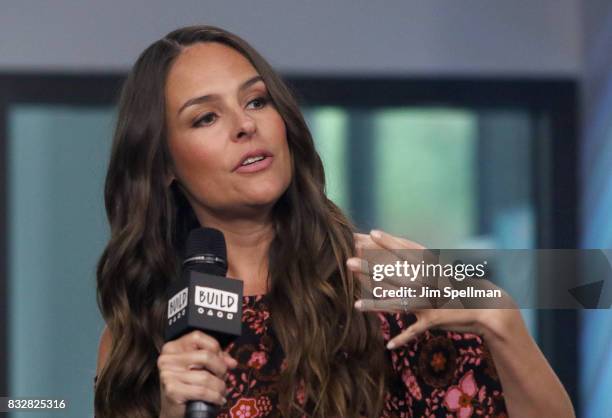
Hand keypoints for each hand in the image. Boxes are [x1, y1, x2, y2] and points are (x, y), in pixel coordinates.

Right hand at [157, 330, 237, 417]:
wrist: (172, 411)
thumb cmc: (186, 387)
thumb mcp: (199, 368)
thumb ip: (215, 359)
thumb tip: (232, 362)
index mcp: (172, 348)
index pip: (198, 337)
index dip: (215, 348)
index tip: (222, 360)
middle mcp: (167, 358)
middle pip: (206, 355)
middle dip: (220, 368)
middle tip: (223, 378)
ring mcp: (168, 374)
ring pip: (206, 376)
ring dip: (220, 386)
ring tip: (221, 391)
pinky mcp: (172, 390)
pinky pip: (202, 391)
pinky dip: (215, 397)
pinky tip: (218, 399)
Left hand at [348, 230, 518, 348]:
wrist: (489, 305)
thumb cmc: (461, 286)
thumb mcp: (442, 270)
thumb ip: (422, 264)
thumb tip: (403, 256)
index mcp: (430, 266)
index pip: (404, 250)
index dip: (386, 242)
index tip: (366, 233)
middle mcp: (427, 281)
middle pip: (392, 274)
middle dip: (369, 268)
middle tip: (347, 262)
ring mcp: (430, 301)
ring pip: (397, 303)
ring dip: (376, 305)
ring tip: (356, 305)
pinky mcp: (435, 319)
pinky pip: (416, 330)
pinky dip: (403, 338)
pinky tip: (389, 345)